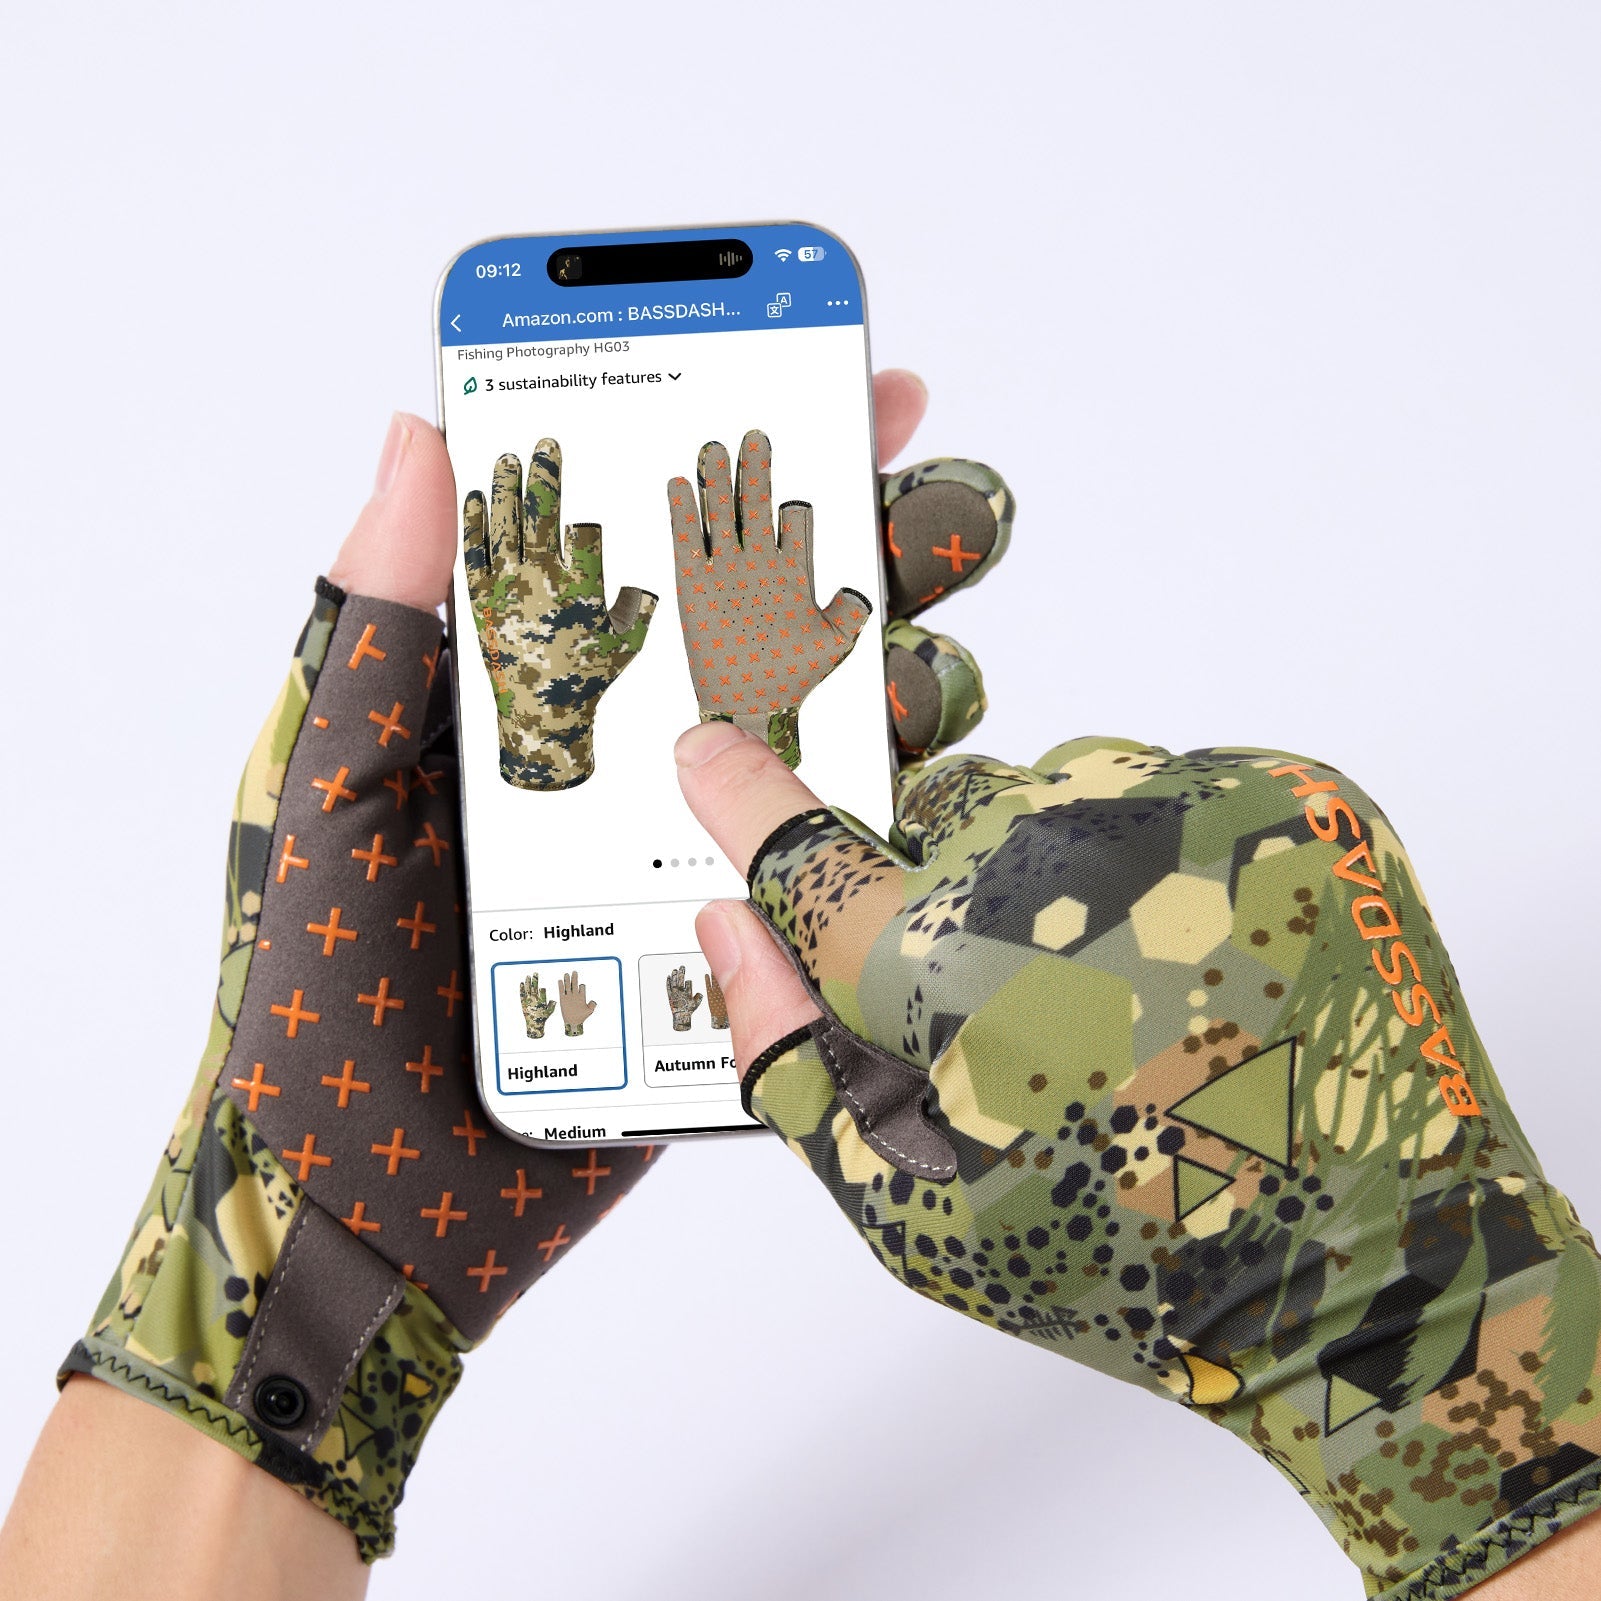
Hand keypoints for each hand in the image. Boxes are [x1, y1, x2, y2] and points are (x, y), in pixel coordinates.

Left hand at [41, 372, 1014, 1577]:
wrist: (373, 1205)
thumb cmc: (328, 987)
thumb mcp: (334, 787)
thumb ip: (384, 622)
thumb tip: (422, 432)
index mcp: (546, 700)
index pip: (663, 548)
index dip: (752, 457)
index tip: (843, 383)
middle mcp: (642, 764)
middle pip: (783, 633)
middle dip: (878, 557)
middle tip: (945, 515)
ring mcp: (710, 859)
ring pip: (846, 747)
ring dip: (907, 689)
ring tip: (927, 673)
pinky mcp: (756, 960)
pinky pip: (854, 880)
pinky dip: (910, 830)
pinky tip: (946, 795)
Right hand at [558, 970, 596, 1035]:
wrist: (573, 1022)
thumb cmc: (582, 1017)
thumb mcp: (589, 1011)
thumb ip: (592, 1005)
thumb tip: (593, 1001)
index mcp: (582, 996)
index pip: (582, 987)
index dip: (581, 986)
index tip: (581, 987)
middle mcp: (575, 995)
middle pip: (574, 984)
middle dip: (575, 978)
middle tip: (574, 971)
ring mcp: (569, 997)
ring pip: (568, 986)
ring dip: (567, 980)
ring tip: (566, 974)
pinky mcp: (563, 999)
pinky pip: (561, 991)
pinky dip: (561, 986)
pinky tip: (560, 981)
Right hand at [679, 727, 1600, 1599]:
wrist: (1382, 1269)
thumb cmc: (1139, 1263)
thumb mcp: (918, 1216)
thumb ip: (794, 1063)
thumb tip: (728, 929)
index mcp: (947, 972)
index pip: (801, 851)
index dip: (742, 797)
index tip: (709, 749)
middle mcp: (1058, 858)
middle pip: (937, 824)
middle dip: (944, 897)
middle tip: (1027, 1016)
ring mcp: (1187, 812)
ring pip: (1054, 791)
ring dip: (1057, 867)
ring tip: (1130, 990)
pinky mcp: (1289, 798)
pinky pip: (1168, 785)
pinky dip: (1164, 857)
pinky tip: (1203, 961)